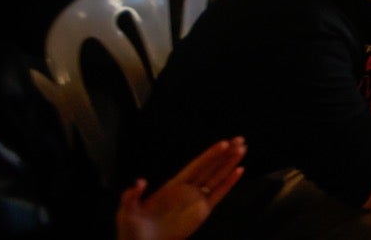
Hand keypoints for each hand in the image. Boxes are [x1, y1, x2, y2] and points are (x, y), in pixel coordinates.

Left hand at [116, 137, 245, 239]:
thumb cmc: (132, 231)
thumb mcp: (126, 211)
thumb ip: (132, 195)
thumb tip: (140, 181)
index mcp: (172, 186)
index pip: (196, 165)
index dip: (210, 154)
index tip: (224, 143)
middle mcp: (187, 190)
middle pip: (210, 167)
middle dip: (225, 153)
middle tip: (240, 139)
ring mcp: (196, 201)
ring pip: (217, 178)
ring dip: (230, 164)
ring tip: (243, 149)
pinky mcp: (201, 213)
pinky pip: (218, 195)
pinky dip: (230, 183)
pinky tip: (239, 171)